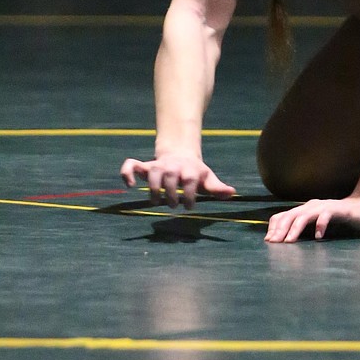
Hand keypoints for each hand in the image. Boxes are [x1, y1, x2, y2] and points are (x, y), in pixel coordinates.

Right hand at [120, 151, 236, 207]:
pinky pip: (130, 165)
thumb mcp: (207, 179)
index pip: (190, 180)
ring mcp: (158, 165)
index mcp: (190, 169)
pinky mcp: (145, 166)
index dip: (190, 194)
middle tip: (174, 206)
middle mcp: (173, 166)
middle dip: (172, 194)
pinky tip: (130, 185)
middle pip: (170, 177)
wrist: (181, 153)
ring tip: (157, 201)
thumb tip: (232, 192)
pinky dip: (127, 173)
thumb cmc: (195, 172)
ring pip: (152, 173)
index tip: (190, 206)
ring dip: (153, 188)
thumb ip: (217, 188)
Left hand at [265, 195, 359, 242]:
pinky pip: (326, 215)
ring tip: (289, 241)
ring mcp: (324, 206)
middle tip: (274, 243)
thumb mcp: (316, 224)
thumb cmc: (338, 219)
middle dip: (280, 230)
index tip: (269, 241)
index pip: (283, 215)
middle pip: (290, 215)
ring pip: (305, 215)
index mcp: (304, 209)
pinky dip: (320, 225)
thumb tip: (283, 241)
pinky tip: (319, 237)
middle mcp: (311, 206)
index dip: (274, 227)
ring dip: (295, 228)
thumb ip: (302, 229)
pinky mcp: (338, 210)